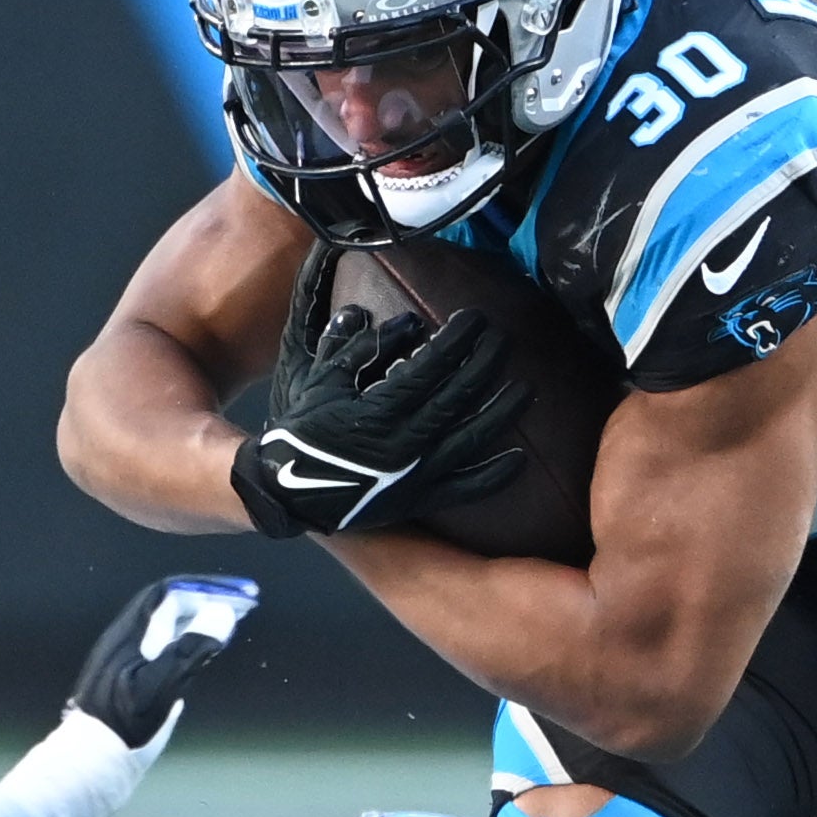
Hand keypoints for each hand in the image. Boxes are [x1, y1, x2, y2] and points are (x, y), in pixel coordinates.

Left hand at [67, 576, 257, 752]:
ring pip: (169, 625)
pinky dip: (192, 638)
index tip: (241, 594)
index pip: (173, 593)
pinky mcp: (134, 678)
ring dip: (201, 617)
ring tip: (231, 621)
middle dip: (208, 598)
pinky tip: (205, 651)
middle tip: (245, 603)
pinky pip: (167, 644)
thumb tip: (223, 612)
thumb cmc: (124, 721)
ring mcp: (131, 658)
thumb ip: (191, 648)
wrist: (94, 759)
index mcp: (133, 633)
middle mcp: (130, 639)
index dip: (208, 587)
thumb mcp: (161, 684)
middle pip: (171, 605)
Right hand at [229, 290, 529, 538]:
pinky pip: (465, 489)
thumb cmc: (301, 432)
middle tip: (503, 338)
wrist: (289, 493)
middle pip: (459, 395)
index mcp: (379, 409)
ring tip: (527, 388)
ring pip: (471, 438)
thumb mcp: (317, 382)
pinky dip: (494, 476)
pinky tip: (520, 459)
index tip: (475, 317)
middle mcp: (404, 441)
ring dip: (502, 411)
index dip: (457, 340)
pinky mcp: (420, 499)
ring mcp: (416, 473)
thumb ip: (350, 348)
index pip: (431, 366)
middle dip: (485, 363)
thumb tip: (386, 319)